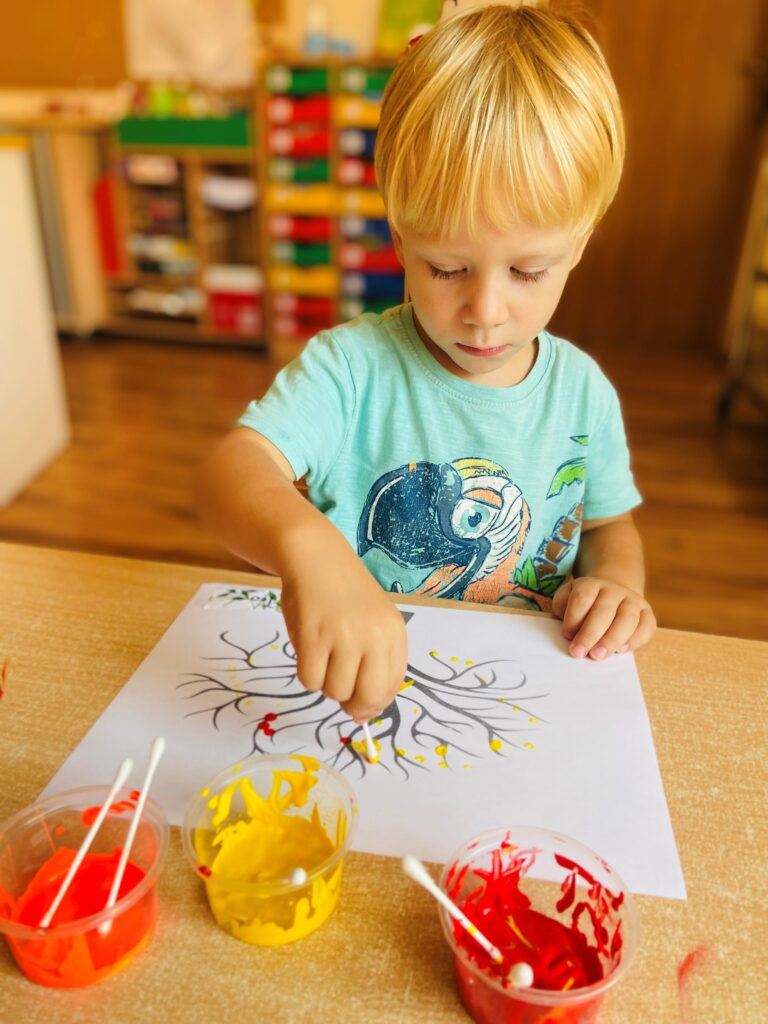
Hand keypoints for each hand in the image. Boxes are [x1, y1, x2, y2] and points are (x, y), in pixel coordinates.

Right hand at [280, 549, 407, 721]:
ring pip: (335, 691)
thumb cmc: (342, 593)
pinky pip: (309, 680)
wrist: (315, 557)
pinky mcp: (314, 637)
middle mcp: (374, 636)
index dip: (375, 703)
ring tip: (322, 657)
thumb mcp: (372, 622)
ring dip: (325, 683)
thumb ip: (374, 662)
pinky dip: (306, 673)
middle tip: (341, 698)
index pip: (393, 685)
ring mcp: (344, 636)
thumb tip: (362, 713)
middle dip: (353, 706)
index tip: (361, 706)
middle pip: (369, 696)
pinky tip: (308, 651)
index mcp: (394, 632)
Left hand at [551, 577, 655, 659]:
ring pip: (627, 619)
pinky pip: (646, 627)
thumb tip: (569, 629)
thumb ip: (562, 607)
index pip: (583, 597)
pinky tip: (621, 651)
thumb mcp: (568, 597)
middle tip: (579, 653)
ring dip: (611, 640)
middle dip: (590, 634)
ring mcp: (633, 601)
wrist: (613, 592)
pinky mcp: (647, 614)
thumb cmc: (585, 603)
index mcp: (592, 584)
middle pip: (604, 611)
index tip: (566, 635)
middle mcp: (614, 590)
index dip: (573, 617)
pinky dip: (635, 640)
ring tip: (597, 656)